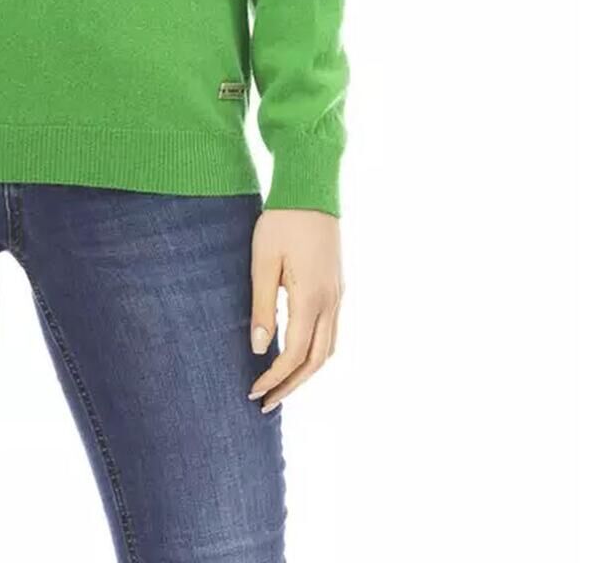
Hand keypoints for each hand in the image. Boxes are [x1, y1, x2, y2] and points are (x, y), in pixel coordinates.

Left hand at [247, 206, 343, 410]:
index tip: (253, 392)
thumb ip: (263, 306)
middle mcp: (331, 302)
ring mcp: (339, 295)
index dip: (274, 379)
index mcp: (311, 298)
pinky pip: (331, 332)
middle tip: (266, 403)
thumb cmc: (282, 221)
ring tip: (281, 386)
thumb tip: (261, 349)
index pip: (294, 354)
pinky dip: (316, 353)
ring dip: (306, 373)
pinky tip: (298, 353)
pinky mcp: (338, 286)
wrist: (312, 189)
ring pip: (328, 349)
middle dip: (291, 386)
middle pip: (316, 361)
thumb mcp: (264, 261)